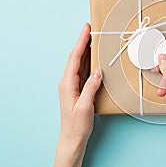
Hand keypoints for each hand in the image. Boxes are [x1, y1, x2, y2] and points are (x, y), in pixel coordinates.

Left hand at [50, 23, 101, 166]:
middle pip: (76, 57)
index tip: (86, 29)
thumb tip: (98, 71)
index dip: (81, 42)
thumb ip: (90, 87)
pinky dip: (89, 61)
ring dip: (86, 50)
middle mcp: (68, 82)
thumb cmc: (76, 125)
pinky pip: (84, 70)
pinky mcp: (78, 89)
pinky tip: (94, 57)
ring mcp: (72, 85)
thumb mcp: (85, 107)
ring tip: (93, 38)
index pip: (75, 58)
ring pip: (80, 63)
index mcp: (67, 84)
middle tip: (91, 28)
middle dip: (83, 41)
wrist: (72, 138)